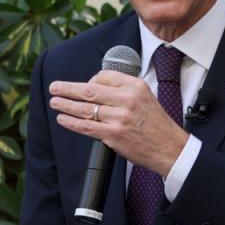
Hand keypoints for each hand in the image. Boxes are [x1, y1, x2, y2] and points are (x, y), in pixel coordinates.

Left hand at [49, 70, 188, 175]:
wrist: (169, 147)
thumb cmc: (157, 124)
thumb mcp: (147, 97)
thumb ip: (124, 90)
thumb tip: (97, 86)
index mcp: (136, 87)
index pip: (104, 76)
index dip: (89, 80)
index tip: (82, 85)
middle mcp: (127, 100)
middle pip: (90, 90)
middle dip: (68, 88)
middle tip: (55, 87)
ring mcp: (120, 118)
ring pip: (85, 109)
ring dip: (66, 105)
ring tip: (55, 102)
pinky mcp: (114, 135)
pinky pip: (87, 127)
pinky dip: (72, 122)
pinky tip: (63, 119)